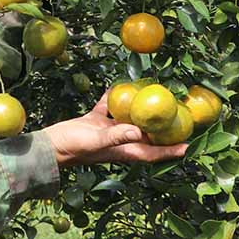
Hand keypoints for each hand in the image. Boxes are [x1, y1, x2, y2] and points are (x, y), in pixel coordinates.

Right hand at [41, 91, 187, 166]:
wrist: (50, 145)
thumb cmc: (74, 147)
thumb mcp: (97, 141)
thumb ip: (117, 136)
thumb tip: (139, 130)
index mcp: (124, 150)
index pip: (152, 153)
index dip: (170, 151)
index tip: (187, 146)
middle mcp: (120, 141)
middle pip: (146, 136)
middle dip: (160, 128)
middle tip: (176, 115)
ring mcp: (107, 131)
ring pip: (129, 120)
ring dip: (139, 111)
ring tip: (152, 97)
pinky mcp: (95, 121)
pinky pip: (109, 108)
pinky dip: (114, 98)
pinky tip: (119, 85)